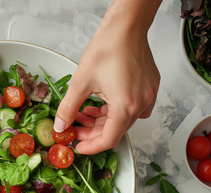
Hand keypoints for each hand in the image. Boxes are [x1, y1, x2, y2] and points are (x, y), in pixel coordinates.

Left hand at [55, 0, 160, 154]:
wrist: (126, 27)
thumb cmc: (107, 48)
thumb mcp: (80, 83)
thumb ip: (68, 108)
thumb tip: (60, 125)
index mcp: (125, 106)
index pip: (108, 140)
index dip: (91, 147)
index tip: (78, 147)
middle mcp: (141, 104)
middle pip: (115, 130)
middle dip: (93, 132)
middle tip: (75, 128)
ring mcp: (148, 96)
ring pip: (122, 120)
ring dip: (101, 121)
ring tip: (83, 113)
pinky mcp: (150, 88)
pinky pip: (131, 108)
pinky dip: (114, 111)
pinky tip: (99, 104)